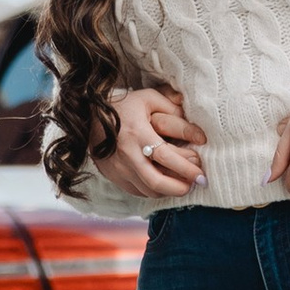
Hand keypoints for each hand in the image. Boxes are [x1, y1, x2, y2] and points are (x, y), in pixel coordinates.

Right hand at [102, 84, 207, 201]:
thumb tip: (196, 126)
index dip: (187, 170)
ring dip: (169, 191)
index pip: (166, 157)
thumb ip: (172, 107)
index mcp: (138, 134)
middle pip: (156, 182)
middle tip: (196, 185)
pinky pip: (137, 191)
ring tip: (183, 184)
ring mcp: (118, 168)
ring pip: (148, 191)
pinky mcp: (113, 176)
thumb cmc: (123, 105)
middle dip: (180, 188)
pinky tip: (164, 184)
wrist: (87, 116)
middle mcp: (127, 155)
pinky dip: (154, 191)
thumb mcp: (148, 98)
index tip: (202, 175)